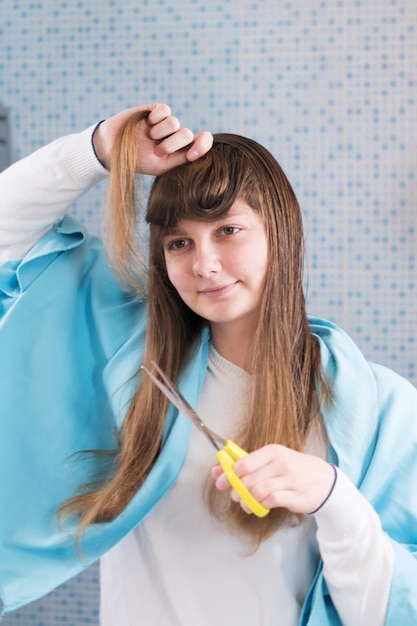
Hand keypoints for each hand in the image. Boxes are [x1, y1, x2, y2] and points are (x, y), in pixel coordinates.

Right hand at [92, 103, 212, 174]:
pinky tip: (147, 124)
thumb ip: (182, 159)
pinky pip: (165, 110)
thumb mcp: (161, 167)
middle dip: (172, 145)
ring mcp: (165, 123)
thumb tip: (199, 152)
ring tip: (148, 138)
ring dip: (160, 133)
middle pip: (187, 134)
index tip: (192, 154)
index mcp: (180, 151)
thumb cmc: (138, 162)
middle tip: (157, 150)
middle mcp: (176, 136)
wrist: (112, 150)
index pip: (203, 143)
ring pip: (175, 123)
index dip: (203, 145)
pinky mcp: (155, 111)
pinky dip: (155, 119)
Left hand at [212, 444, 334, 514]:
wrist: (325, 481)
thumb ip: (245, 465)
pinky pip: (271, 501)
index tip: (223, 483)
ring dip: (247, 501)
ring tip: (246, 503)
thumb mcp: (272, 461)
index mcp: (273, 451)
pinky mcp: (297, 495)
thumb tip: (216, 471)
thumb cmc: (294, 469)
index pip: (244, 463)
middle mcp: (282, 463)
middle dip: (237, 490)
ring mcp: (290, 479)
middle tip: (235, 496)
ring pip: (258, 491)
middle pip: (248, 479)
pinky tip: (262, 505)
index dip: (230, 475)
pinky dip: (262, 505)